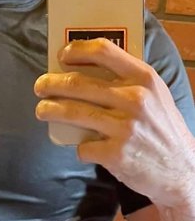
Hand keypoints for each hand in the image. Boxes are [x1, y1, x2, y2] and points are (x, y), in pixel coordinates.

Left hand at [34, 38, 194, 207]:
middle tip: (40, 86)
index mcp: (144, 78)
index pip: (104, 51)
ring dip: (50, 110)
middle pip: (79, 84)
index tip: (62, 55)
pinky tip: (86, 149)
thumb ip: (128, 82)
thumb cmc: (162, 130)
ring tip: (42, 110)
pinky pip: (82, 147)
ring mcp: (124, 128)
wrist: (180, 170)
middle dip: (52, 84)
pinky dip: (80, 149)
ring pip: (73, 113)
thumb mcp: (156, 96)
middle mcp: (134, 99)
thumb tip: (86, 71)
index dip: (77, 50)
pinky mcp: (115, 154)